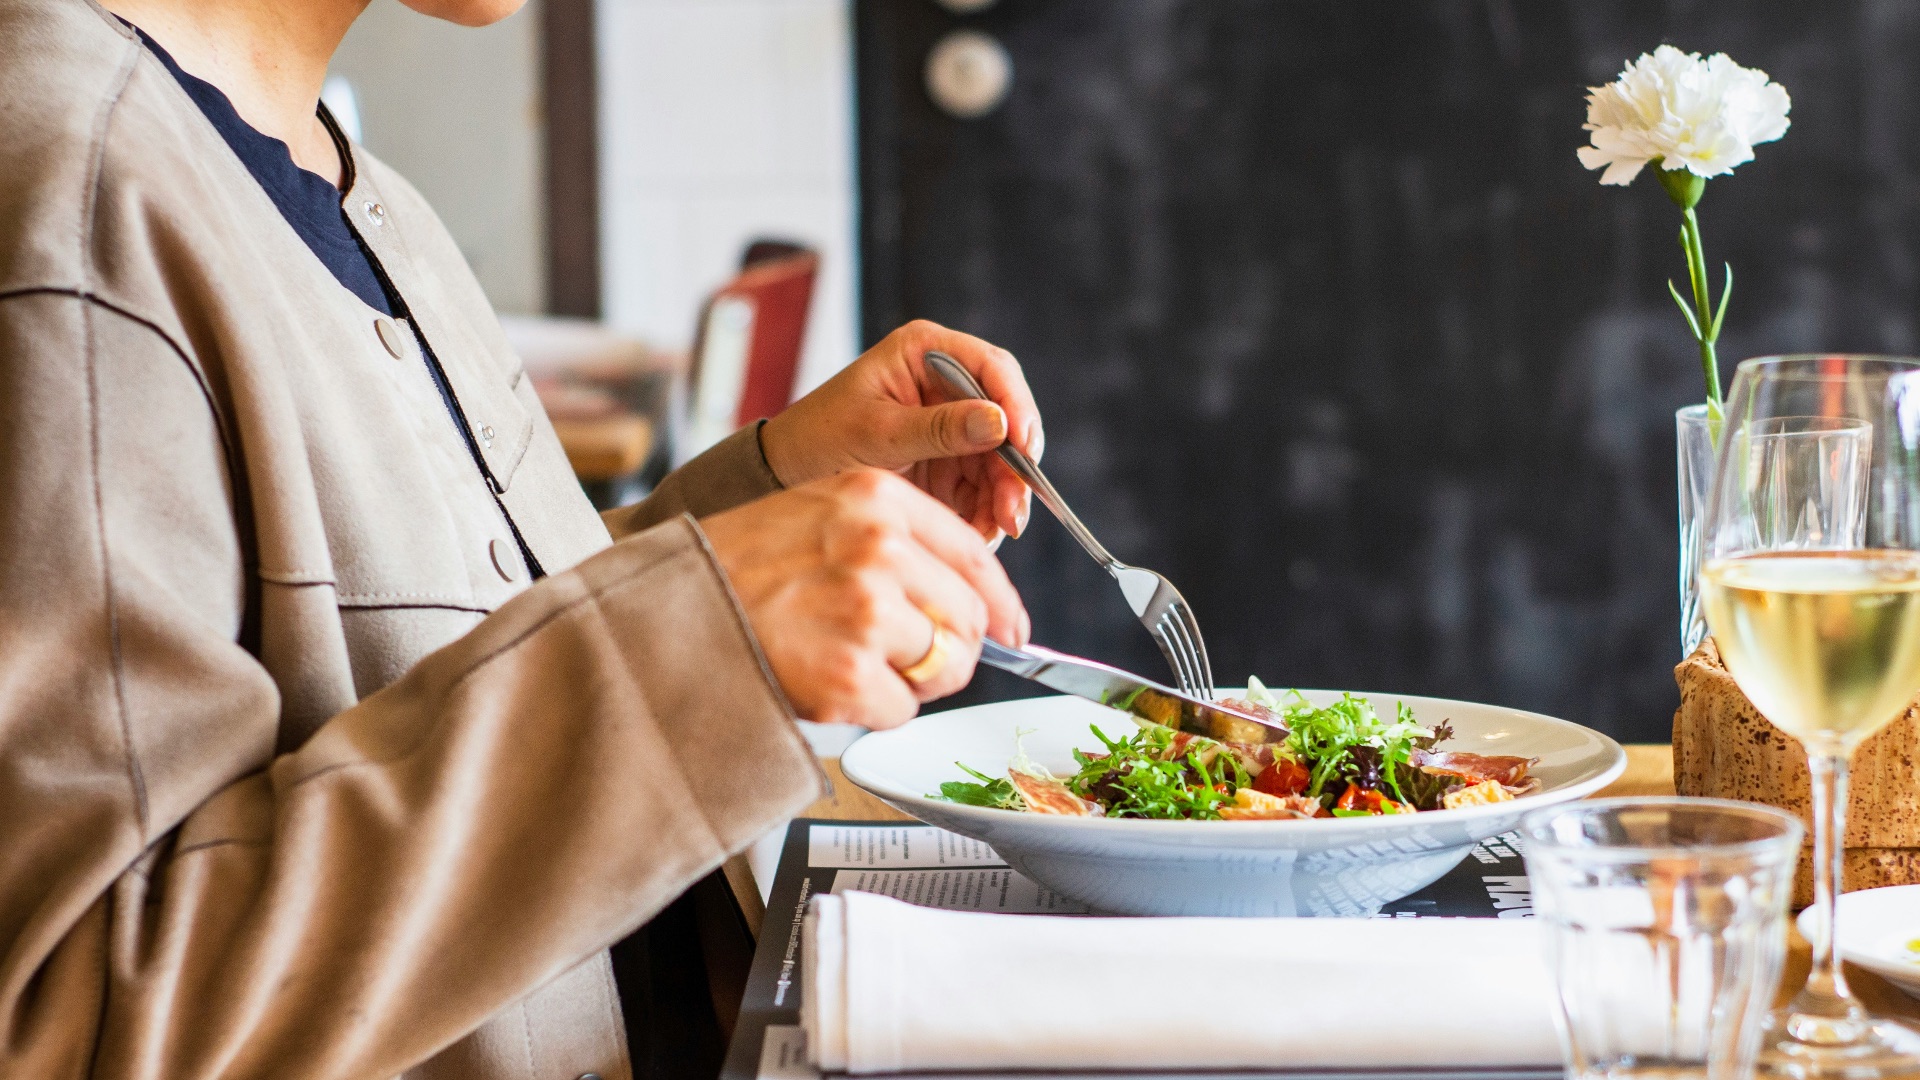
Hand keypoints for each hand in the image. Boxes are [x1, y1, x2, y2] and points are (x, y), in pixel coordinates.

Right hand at [701, 468, 1030, 727]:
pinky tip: (828, 685)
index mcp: (876, 498)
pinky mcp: (849, 674)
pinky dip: (874, 710)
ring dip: (909, 680)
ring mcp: (866, 612)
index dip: (1001, 603)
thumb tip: (972, 596)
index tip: (1013, 630)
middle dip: (952, 650)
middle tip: (911, 660)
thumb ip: (893, 538)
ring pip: (942, 667)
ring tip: (851, 664)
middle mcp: (879, 548)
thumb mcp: (818, 512)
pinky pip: (903, 709)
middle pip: (970, 619)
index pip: (975, 555)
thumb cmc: (737, 566)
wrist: (667, 610)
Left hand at [759, 320, 1042, 545]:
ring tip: (994, 532)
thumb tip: (1000, 423)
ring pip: (999, 459)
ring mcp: (950, 423)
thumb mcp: (877, 433)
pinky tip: (979, 533)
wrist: (786, 475)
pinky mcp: (948, 461)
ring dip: (1003, 497)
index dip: (1016, 404)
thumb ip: (939, 429)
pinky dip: (986, 511)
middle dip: (1013, 467)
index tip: (1024, 445)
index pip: (991, 368)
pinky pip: (982, 485)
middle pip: (1005, 419)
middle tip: (1013, 511)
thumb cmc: (820, 438)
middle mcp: (946, 383)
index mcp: (925, 352)